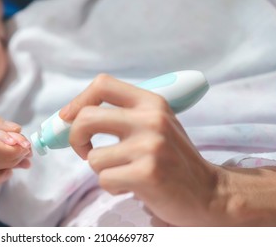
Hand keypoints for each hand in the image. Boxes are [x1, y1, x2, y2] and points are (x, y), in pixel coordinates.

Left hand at [60, 74, 219, 225]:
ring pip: (93, 157)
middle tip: (83, 150)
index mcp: (151, 102)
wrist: (208, 192)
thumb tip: (71, 118)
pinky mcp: (147, 174)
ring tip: (124, 172)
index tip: (67, 118)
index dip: (78, 101)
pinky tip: (132, 186)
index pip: (103, 85)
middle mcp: (150, 119)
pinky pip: (104, 179)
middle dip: (74, 137)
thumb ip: (121, 116)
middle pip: (86, 118)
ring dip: (102, 169)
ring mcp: (149, 147)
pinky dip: (112, 187)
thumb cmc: (173, 158)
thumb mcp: (155, 125)